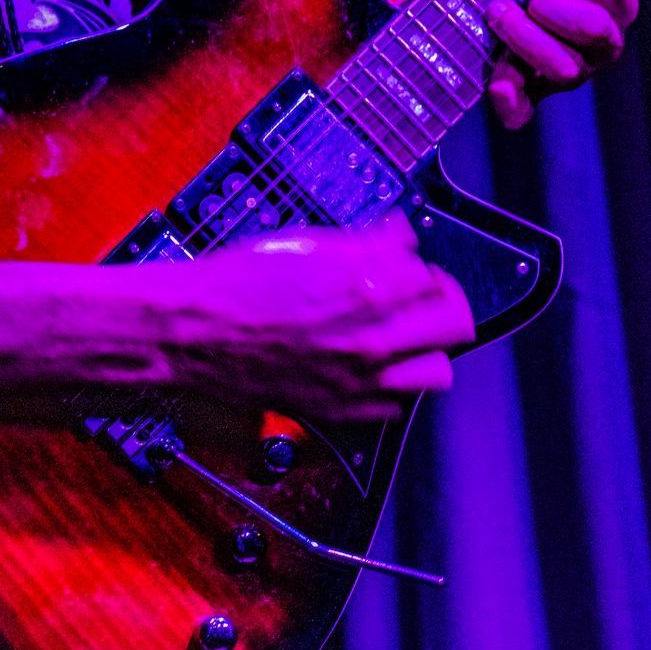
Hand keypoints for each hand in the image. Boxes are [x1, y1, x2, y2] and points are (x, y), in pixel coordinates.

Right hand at [167, 216, 474, 420]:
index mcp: (368, 288)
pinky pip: (395, 406)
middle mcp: (373, 339)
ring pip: (438, 372)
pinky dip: (392, 387)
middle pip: (457, 327)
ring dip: (426, 350)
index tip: (411, 266)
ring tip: (403, 336)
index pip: (437, 278)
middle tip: (421, 299)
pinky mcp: (341, 411)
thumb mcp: (305, 242)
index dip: (424, 267)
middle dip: (443, 306)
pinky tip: (371, 367)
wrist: (193, 332)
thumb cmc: (238, 283)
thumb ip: (368, 242)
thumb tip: (402, 238)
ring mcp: (360, 381)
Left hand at [477, 0, 637, 128]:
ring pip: (566, 70)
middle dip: (548, 6)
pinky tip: (494, 79)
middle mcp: (599, 39)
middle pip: (595, 29)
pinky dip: (511, 100)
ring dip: (525, 41)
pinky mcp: (530, 98)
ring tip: (493, 12)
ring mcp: (568, 72)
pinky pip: (527, 111)